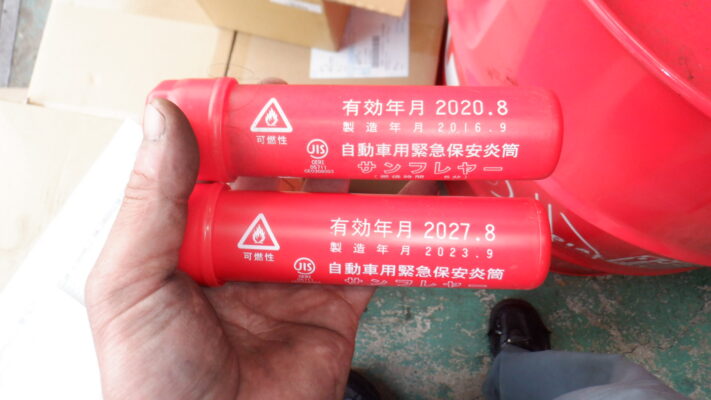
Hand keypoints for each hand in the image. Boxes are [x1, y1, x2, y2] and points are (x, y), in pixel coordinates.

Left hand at [85, 97, 437, 398]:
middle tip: (328, 115)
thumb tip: (162, 119)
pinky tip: (412, 194)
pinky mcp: (335, 306)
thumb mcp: (131, 283)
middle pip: (279, 186)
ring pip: (327, 214)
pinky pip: (367, 257)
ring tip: (371, 142)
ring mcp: (291, 278)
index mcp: (188, 241)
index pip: (217, 171)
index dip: (242, 134)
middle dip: (305, 150)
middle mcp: (242, 254)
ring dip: (350, 179)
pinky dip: (392, 226)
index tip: (268, 100)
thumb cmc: (153, 380)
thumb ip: (153, 202)